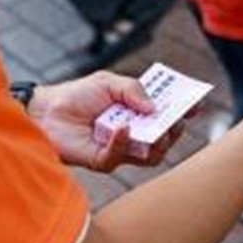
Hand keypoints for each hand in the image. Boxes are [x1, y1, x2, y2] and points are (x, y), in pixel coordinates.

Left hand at [28, 72, 186, 172]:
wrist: (45, 111)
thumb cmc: (75, 95)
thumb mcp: (108, 82)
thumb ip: (133, 89)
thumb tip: (155, 107)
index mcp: (137, 111)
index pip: (167, 114)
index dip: (185, 110)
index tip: (197, 104)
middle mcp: (133, 132)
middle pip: (166, 137)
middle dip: (175, 129)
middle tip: (175, 120)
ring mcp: (121, 148)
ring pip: (152, 155)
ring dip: (157, 143)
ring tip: (156, 131)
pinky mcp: (103, 160)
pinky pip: (120, 157)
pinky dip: (123, 142)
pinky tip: (121, 128)